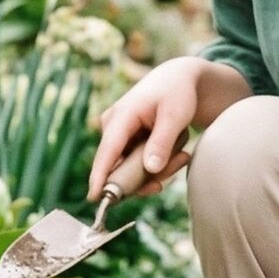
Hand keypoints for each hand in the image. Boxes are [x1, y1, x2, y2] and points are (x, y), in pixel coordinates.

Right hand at [88, 56, 211, 202]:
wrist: (176, 80)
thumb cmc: (176, 93)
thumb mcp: (175, 116)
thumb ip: (162, 142)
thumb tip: (150, 169)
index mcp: (121, 117)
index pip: (107, 152)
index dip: (100, 176)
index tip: (95, 198)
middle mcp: (112, 127)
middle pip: (121, 167)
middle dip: (149, 175)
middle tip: (181, 161)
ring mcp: (118, 135)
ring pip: (131, 169)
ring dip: (157, 170)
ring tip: (183, 155)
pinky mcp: (125, 142)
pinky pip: (136, 164)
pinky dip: (156, 165)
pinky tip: (177, 155)